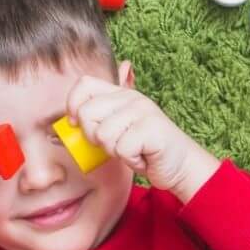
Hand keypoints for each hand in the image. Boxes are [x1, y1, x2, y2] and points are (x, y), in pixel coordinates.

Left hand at [66, 76, 217, 202]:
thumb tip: (68, 121)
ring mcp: (142, 111)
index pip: (83, 84)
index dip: (73, 105)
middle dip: (93, 137)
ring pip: (102, 134)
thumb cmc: (145, 150)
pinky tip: (141, 156)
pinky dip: (130, 159)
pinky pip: (121, 148)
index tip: (77, 125)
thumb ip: (98, 121)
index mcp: (120, 94)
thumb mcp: (118, 130)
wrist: (181, 165)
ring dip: (114, 151)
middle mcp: (131, 98)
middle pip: (87, 113)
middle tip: (114, 144)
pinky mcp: (151, 129)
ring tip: (131, 150)